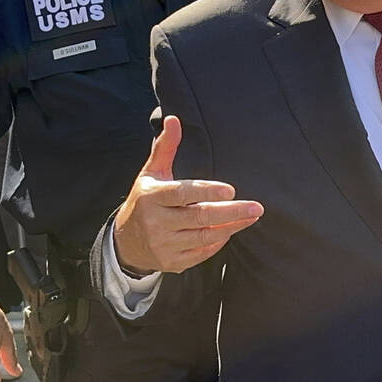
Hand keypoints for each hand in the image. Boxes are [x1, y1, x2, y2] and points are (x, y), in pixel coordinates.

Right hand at [113, 116, 262, 274]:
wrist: (125, 242)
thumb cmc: (145, 200)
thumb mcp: (151, 173)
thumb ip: (165, 147)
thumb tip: (174, 119)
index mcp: (152, 197)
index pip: (182, 193)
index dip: (206, 192)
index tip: (231, 190)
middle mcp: (156, 222)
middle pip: (199, 217)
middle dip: (231, 212)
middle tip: (257, 207)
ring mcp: (163, 245)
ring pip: (204, 236)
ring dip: (231, 227)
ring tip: (251, 216)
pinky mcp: (171, 263)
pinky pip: (201, 252)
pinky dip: (219, 242)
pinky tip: (232, 229)